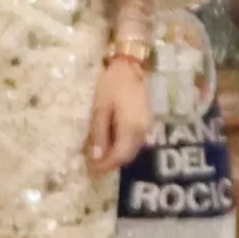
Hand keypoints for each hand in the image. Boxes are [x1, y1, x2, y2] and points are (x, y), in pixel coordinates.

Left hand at [82, 45, 155, 175]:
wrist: (130, 65)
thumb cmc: (111, 84)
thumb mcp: (100, 109)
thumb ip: (99, 134)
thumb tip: (96, 157)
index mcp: (131, 128)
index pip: (120, 156)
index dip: (106, 166)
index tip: (92, 171)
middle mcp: (142, 130)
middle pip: (128, 156)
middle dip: (111, 163)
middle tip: (93, 166)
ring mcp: (147, 125)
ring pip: (132, 149)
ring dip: (117, 155)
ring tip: (99, 155)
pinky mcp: (146, 120)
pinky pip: (135, 140)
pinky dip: (122, 145)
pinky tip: (110, 141)